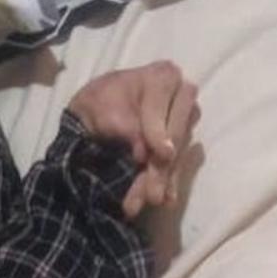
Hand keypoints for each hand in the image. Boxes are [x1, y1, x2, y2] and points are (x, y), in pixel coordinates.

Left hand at [68, 61, 198, 220]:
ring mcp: (183, 121)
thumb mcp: (102, 108)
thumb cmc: (98, 104)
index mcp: (162, 77)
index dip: (158, 131)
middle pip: (177, 133)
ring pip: (177, 153)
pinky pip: (177, 164)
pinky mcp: (178, 143)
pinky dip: (168, 183)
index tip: (154, 155)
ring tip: (153, 201)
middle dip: (161, 166)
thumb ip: (126, 126)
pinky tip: (166, 200)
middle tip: (153, 193)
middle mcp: (181, 97)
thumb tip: (144, 154)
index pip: (163, 105)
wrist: (93, 115)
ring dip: (163, 180)